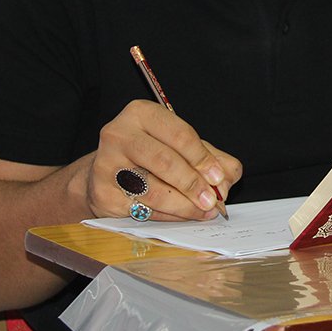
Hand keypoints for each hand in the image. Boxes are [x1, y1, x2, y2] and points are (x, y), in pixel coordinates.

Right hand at [82, 99, 241, 220]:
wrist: (106, 173)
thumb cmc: (150, 154)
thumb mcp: (180, 146)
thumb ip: (210, 156)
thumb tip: (228, 177)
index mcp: (141, 113)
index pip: (178, 134)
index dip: (202, 157)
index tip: (218, 177)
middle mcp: (119, 134)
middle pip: (164, 161)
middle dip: (193, 184)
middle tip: (213, 200)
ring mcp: (107, 165)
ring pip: (154, 190)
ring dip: (184, 206)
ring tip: (203, 211)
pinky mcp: (103, 193)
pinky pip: (143, 210)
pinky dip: (169, 217)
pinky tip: (182, 216)